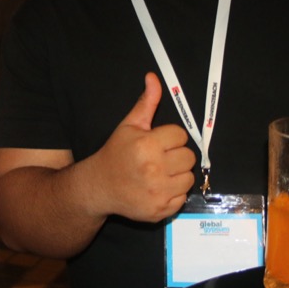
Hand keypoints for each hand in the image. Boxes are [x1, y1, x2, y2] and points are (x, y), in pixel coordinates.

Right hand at [90, 72, 195, 221]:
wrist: (99, 186)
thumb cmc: (116, 153)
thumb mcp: (129, 125)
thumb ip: (146, 102)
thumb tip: (153, 77)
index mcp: (147, 145)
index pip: (180, 135)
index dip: (170, 138)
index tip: (157, 143)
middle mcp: (154, 169)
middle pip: (188, 157)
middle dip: (176, 155)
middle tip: (159, 158)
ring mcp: (158, 192)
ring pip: (189, 177)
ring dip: (177, 174)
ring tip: (159, 173)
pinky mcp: (161, 210)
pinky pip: (183, 197)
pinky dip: (174, 193)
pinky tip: (158, 188)